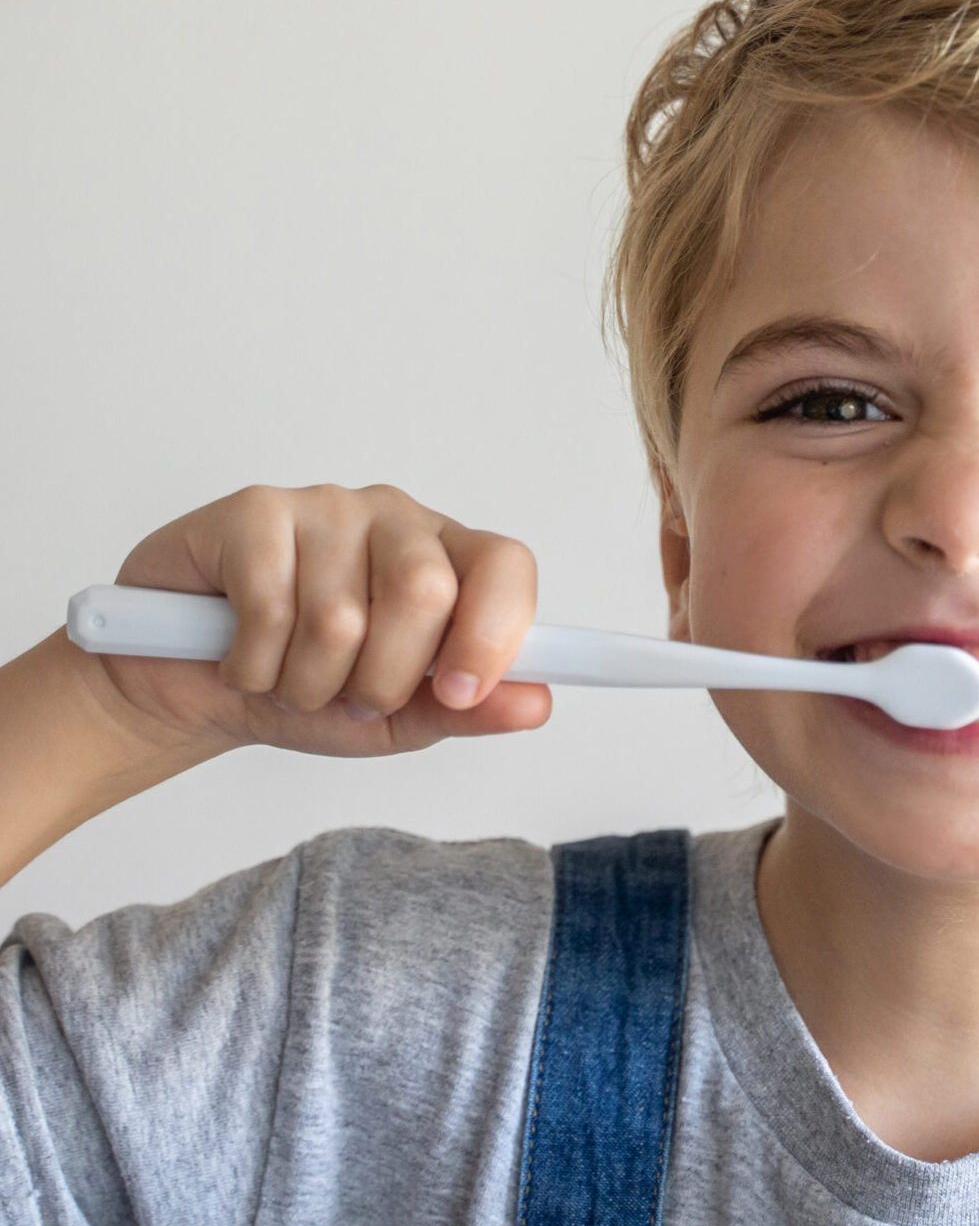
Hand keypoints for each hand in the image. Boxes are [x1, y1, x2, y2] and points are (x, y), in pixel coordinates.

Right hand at [90, 483, 551, 758]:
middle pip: (425, 592)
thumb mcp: (398, 719)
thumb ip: (469, 711)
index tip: (459, 693)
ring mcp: (326, 506)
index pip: (505, 566)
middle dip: (382, 678)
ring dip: (307, 683)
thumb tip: (537, 704)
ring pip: (340, 615)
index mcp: (448, 560)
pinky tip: (240, 657)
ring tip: (288, 678)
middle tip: (346, 696)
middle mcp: (396, 520)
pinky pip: (269, 607)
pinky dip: (253, 664)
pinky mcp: (255, 511)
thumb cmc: (306, 690)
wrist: (195, 689)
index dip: (492, 634)